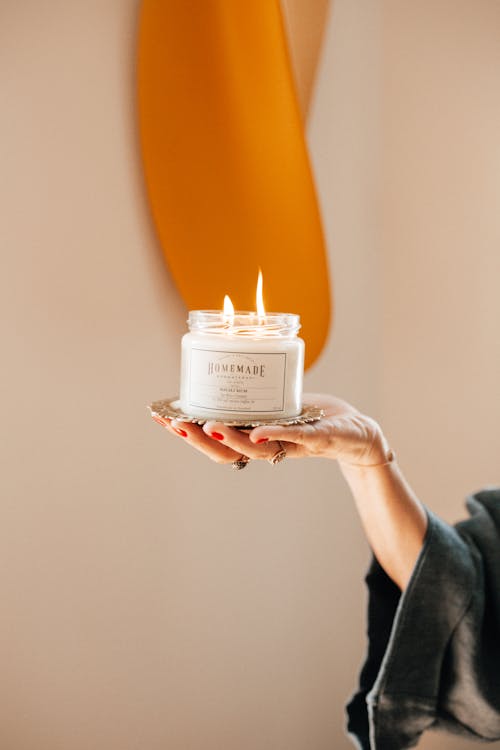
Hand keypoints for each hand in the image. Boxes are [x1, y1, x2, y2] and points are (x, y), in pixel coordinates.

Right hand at [152, 393, 387, 466]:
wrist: (358, 435)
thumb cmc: (316, 419)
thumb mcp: (281, 400)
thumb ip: (258, 391)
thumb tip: (227, 360)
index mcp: (256, 436)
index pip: (215, 441)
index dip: (187, 432)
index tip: (160, 417)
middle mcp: (269, 446)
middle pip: (227, 452)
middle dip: (198, 440)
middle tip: (175, 425)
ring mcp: (292, 445)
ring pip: (256, 450)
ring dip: (231, 440)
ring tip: (209, 427)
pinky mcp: (320, 439)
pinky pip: (297, 439)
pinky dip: (276, 436)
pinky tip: (259, 432)